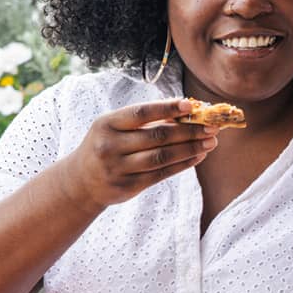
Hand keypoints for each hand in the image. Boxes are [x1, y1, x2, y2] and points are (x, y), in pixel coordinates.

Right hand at [58, 99, 218, 209]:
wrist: (81, 182)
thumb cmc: (105, 145)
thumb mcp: (114, 127)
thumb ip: (143, 121)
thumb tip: (185, 112)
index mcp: (106, 124)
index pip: (141, 113)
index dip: (167, 108)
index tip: (191, 105)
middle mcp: (110, 146)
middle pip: (157, 137)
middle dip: (188, 131)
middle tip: (212, 127)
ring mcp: (118, 168)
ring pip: (162, 157)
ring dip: (190, 149)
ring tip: (210, 142)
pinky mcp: (128, 187)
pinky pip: (161, 174)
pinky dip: (182, 164)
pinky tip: (197, 157)